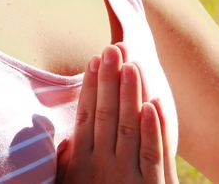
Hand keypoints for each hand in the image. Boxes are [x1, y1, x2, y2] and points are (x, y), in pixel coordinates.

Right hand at [57, 43, 177, 182]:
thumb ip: (68, 161)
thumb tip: (65, 134)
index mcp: (80, 165)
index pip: (85, 117)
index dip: (90, 88)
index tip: (94, 60)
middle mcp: (100, 168)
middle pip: (104, 116)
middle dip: (109, 81)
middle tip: (113, 48)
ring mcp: (126, 177)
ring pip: (128, 128)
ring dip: (130, 95)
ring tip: (133, 64)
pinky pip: (152, 154)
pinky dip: (154, 128)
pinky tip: (154, 104)